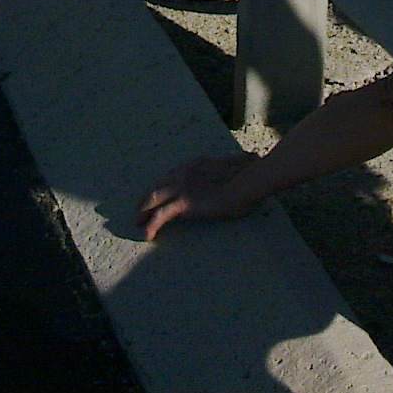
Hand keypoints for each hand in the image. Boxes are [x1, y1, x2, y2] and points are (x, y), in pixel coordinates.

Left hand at [140, 154, 260, 238]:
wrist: (246, 183)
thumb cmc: (248, 176)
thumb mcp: (240, 166)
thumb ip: (239, 164)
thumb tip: (253, 157)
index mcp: (194, 164)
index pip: (171, 176)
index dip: (162, 187)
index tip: (158, 196)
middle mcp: (183, 173)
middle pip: (157, 186)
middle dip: (146, 199)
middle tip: (140, 211)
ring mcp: (181, 187)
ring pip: (153, 199)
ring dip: (144, 211)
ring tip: (139, 223)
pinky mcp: (184, 203)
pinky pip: (160, 216)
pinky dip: (152, 225)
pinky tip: (148, 236)